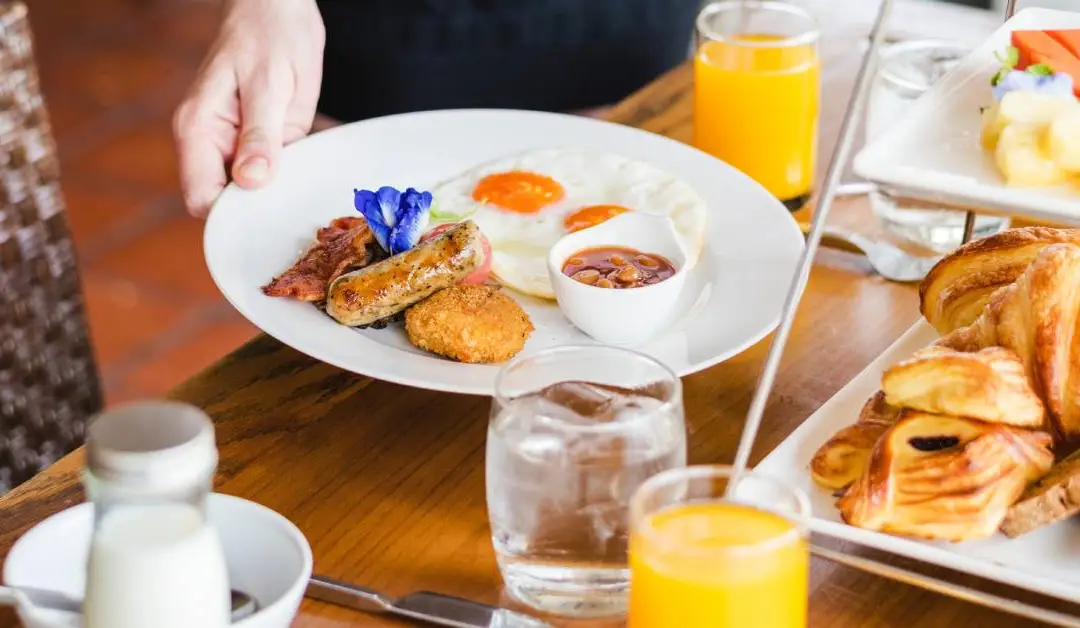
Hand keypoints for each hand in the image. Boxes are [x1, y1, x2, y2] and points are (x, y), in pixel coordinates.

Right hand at [173, 0, 324, 217]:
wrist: (280, 9)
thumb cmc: (271, 36)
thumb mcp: (270, 84)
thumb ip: (260, 135)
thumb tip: (250, 181)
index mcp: (198, 130)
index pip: (202, 198)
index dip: (231, 217)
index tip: (268, 218)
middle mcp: (209, 143)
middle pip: (224, 204)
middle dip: (255, 210)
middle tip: (293, 206)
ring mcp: (232, 146)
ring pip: (248, 194)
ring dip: (274, 197)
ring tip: (302, 188)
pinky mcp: (256, 144)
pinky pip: (268, 176)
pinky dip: (286, 180)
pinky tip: (306, 173)